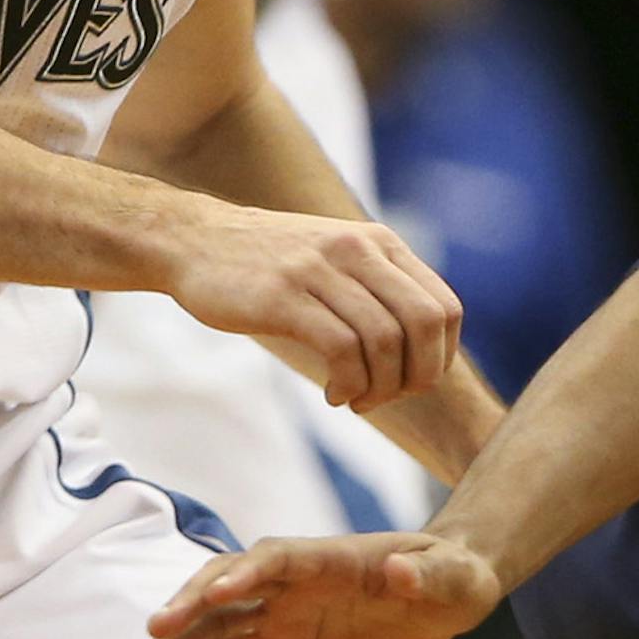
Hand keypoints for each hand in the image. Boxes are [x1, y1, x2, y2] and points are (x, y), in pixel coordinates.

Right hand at [126, 531, 500, 638]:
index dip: (248, 570)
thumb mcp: (455, 580)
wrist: (444, 590)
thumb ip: (427, 575)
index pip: (280, 558)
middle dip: (195, 599)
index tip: (217, 591)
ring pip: (219, 615)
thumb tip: (401, 571)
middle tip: (157, 628)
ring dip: (178, 637)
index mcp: (334, 557)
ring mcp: (283, 602)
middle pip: (233, 578)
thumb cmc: (454, 578)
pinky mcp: (280, 630)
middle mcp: (298, 576)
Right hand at [161, 207, 460, 407]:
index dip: (441, 357)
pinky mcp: (284, 296)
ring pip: (385, 340)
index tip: (412, 381)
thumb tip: (423, 352)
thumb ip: (378, 290)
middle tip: (388, 397)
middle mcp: (358, 250)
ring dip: (380, 387)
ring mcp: (320, 270)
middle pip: (425, 325)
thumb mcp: (336, 259)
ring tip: (356, 400)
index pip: (445, 308)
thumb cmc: (268, 263)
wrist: (192, 239)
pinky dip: (349, 384)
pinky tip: (334, 395)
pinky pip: (342, 349)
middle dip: (419, 377)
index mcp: (380, 243)